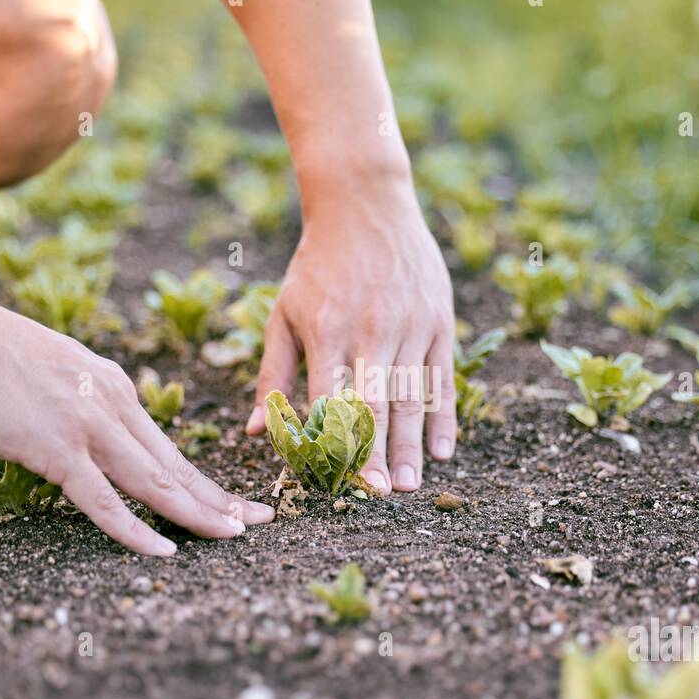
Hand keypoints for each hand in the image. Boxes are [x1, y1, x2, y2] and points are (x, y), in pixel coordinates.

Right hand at [0, 290, 273, 554]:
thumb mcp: (48, 374)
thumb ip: (74, 403)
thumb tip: (75, 435)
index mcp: (113, 387)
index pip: (168, 446)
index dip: (205, 479)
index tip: (235, 500)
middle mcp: (114, 405)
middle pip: (177, 466)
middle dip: (222, 498)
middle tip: (263, 522)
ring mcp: (89, 428)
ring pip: (156, 483)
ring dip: (198, 515)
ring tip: (235, 539)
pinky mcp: (57, 449)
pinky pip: (104, 501)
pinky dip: (136, 531)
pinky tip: (164, 552)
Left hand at [245, 180, 456, 492]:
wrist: (366, 203)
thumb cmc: (317, 265)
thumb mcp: (284, 313)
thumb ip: (271, 375)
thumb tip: (254, 431)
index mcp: (326, 329)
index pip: (326, 399)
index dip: (329, 443)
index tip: (331, 482)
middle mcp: (370, 328)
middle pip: (374, 404)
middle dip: (377, 454)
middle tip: (380, 495)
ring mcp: (410, 324)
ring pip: (413, 395)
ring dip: (412, 444)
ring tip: (412, 486)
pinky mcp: (439, 319)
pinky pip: (442, 377)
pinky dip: (443, 415)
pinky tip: (444, 451)